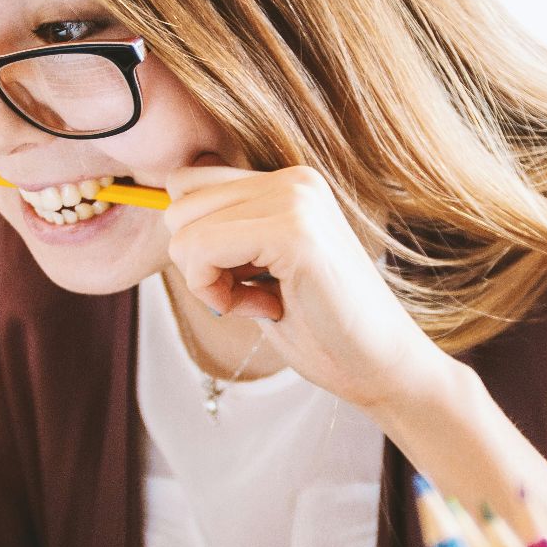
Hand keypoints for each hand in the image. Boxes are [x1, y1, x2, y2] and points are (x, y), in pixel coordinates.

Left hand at [162, 155, 452, 412]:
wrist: (382, 368)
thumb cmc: (322, 329)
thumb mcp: (261, 270)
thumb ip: (225, 235)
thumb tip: (164, 211)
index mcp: (289, 182)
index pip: (189, 183)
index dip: (197, 242)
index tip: (242, 280)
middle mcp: (294, 179)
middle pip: (178, 201)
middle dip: (197, 260)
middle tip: (250, 295)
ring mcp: (296, 199)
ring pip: (183, 227)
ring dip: (207, 279)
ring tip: (261, 301)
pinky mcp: (294, 232)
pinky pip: (201, 249)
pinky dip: (214, 291)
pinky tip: (263, 308)